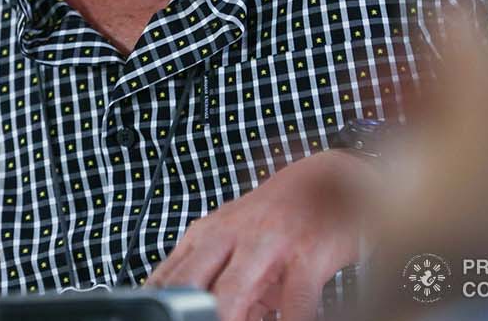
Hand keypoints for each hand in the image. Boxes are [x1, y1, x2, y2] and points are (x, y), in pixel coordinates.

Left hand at [144, 149, 375, 320]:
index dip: (160, 305)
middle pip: (190, 284)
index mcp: (205, 236)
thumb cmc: (274, 219)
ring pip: (232, 292)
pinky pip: (295, 301)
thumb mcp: (235, 246)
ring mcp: (267, 244)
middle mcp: (230, 237)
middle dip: (187, 312)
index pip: (167, 279)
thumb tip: (198, 317)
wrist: (327, 180)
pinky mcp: (307, 255)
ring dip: (225, 319)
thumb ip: (215, 286)